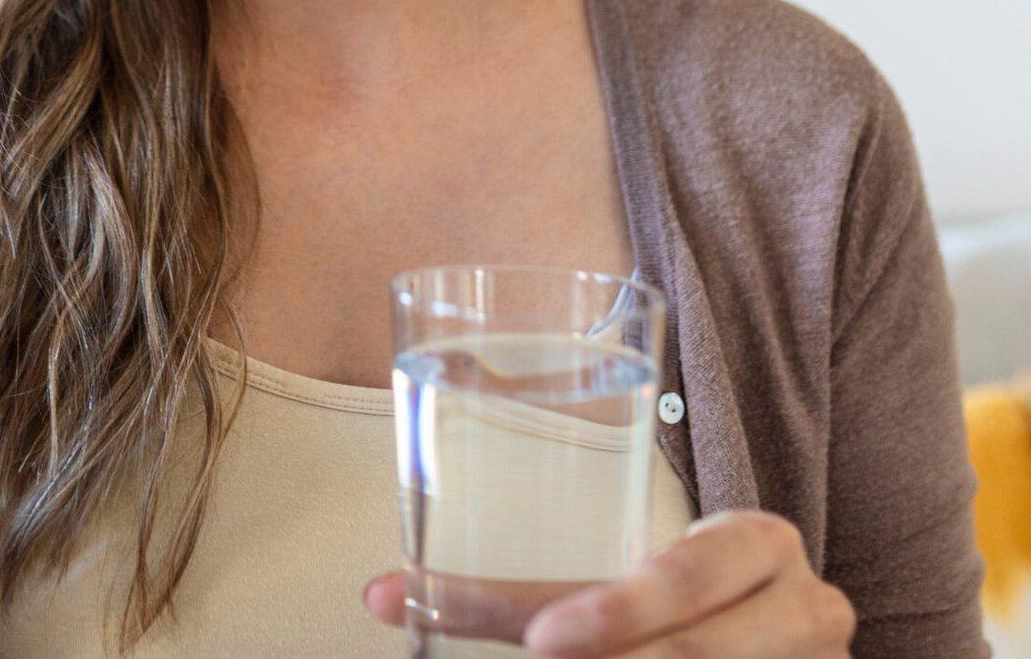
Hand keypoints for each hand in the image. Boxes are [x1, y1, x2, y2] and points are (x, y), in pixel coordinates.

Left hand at [363, 511, 855, 655]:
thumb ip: (530, 593)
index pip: (682, 573)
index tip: (540, 638)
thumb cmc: (686, 595)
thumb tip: (383, 594)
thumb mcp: (627, 578)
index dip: (615, 611)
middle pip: (691, 650)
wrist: (782, 632)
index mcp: (758, 540)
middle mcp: (805, 607)